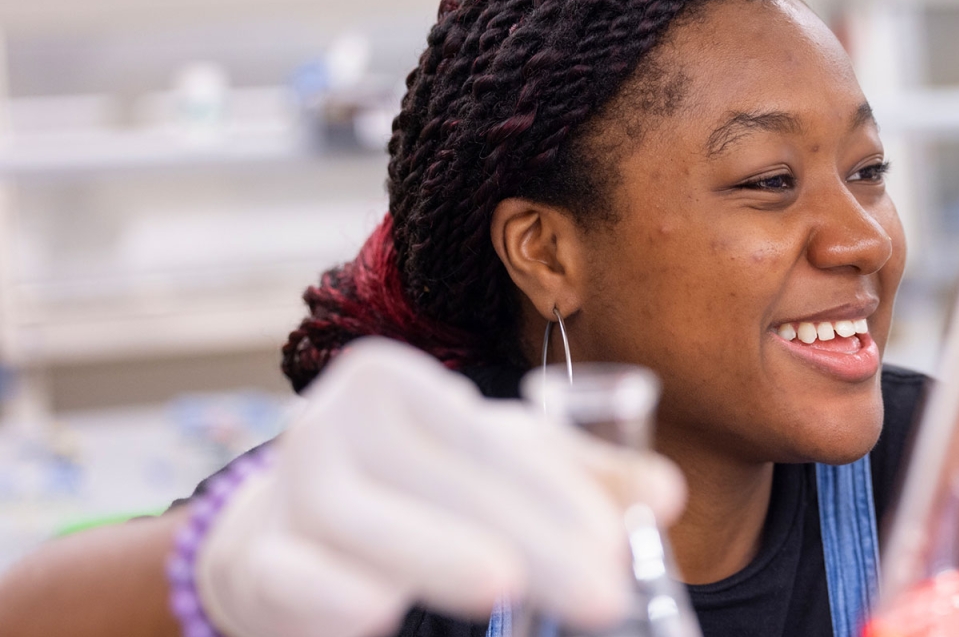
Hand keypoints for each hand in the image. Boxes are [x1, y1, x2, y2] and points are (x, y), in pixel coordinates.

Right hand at [193, 338, 685, 636]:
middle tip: (599, 593)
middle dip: (526, 537)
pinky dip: (331, 594)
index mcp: (395, 385)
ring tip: (504, 587)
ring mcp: (285, 492)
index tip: (619, 546)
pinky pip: (291, 573)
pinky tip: (377, 610)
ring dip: (433, 554)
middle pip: (434, 477)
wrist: (292, 531)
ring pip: (357, 519)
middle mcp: (330, 424)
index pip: (486, 438)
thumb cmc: (418, 487)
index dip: (555, 492)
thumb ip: (583, 480)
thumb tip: (663, 495)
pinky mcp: (258, 563)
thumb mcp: (501, 469)